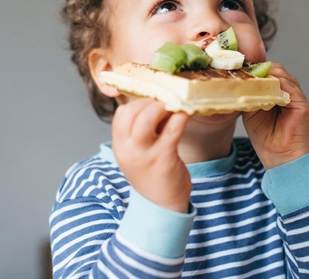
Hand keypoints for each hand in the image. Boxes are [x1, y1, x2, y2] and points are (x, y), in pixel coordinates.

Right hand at [112, 98, 190, 212]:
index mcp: (120, 146)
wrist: (161, 207)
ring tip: (175, 106)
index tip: (154, 103)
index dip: (138, 103)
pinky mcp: (164, 158)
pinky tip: (187, 113)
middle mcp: (129, 149)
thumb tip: (159, 102)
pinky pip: (172, 130)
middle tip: (166, 102)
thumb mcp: (138, 153)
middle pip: (132, 112)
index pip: (121, 114)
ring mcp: (146, 154)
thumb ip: (142, 130)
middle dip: (150, 101)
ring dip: (163, 106)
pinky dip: (180, 117)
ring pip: (148, 118)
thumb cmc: (152, 174)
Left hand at [242, 63, 308, 167]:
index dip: (255, 68)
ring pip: (283, 75)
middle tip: (246, 69)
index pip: (267, 72)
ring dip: (268, 73)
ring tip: (254, 76)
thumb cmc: (265, 136)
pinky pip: (291, 87)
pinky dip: (279, 83)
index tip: (240, 67)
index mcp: (274, 92)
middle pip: (275, 70)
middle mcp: (286, 91)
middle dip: (260, 68)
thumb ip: (249, 95)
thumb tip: (240, 81)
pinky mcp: (301, 102)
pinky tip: (267, 85)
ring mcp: (295, 95)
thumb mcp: (250, 111)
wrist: (278, 155)